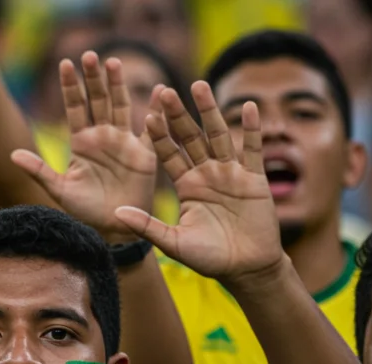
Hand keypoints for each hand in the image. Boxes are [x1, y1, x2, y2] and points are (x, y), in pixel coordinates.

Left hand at [11, 52, 160, 243]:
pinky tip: (159, 90)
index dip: (70, 85)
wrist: (112, 230)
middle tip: (89, 54)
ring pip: (121, 106)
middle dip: (93, 78)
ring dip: (118, 85)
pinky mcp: (144, 153)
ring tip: (114, 63)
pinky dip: (155, 111)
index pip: (75, 106)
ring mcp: (123, 142)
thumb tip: (12, 153)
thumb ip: (39, 170)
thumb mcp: (59, 190)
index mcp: (82, 142)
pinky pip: (150, 129)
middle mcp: (102, 137)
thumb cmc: (84, 212)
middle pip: (97, 100)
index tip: (64, 63)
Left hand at [114, 82, 283, 283]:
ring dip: (209, 112)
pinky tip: (247, 107)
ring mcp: (231, 173)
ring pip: (218, 136)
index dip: (159, 135)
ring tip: (199, 86)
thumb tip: (117, 213)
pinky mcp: (254, 179)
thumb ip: (147, 226)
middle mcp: (206, 173)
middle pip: (190, 138)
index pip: (169, 153)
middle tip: (165, 91)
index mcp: (186, 184)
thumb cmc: (209, 258)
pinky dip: (251, 130)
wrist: (245, 269)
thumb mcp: (173, 242)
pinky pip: (252, 150)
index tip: (146, 115)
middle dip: (178, 115)